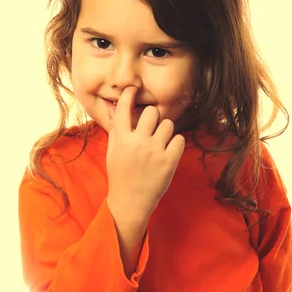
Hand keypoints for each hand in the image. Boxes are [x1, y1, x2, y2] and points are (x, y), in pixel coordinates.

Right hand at [106, 86, 185, 217]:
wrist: (130, 202)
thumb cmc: (120, 176)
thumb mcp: (112, 153)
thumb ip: (117, 133)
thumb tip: (117, 113)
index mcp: (121, 139)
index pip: (123, 109)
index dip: (128, 96)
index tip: (132, 90)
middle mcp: (138, 142)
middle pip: (151, 112)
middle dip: (152, 117)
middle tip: (151, 127)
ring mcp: (155, 151)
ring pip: (167, 124)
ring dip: (165, 130)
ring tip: (160, 141)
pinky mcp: (169, 161)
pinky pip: (179, 139)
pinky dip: (175, 143)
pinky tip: (169, 151)